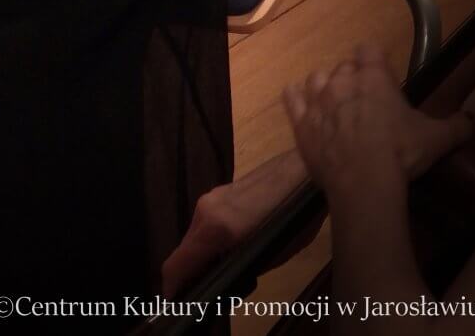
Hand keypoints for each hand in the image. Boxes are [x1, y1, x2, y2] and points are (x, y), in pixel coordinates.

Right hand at [161, 148, 310, 294]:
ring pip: (195, 234)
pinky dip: (209, 240)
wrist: (302, 170)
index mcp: (214, 229)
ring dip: (201, 255)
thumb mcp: (273, 254)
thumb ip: (242, 269)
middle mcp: (204, 210)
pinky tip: (231, 247)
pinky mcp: (220, 191)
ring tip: (222, 271)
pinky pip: (206, 222)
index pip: (177, 263)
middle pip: (184, 249)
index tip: (174, 304)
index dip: (172, 288)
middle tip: (205, 293)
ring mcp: (211, 197)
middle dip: (189, 273)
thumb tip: (222, 282)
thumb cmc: (295, 217)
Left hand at [283, 44, 469, 202]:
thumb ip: (456, 126)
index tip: (382, 75)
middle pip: (343, 67)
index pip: (369, 49)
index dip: (374, 60)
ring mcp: (317, 99)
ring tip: (337, 105)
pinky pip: (291, 97)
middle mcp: (341, 80)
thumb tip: (470, 121)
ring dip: (325, 87)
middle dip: (353, 79)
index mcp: (373, 77)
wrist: (364, 182)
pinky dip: (297, 98)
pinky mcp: (300, 121)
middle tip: (366, 102)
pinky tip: (305, 106)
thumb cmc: (401, 153)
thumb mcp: (437, 139)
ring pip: (317, 78)